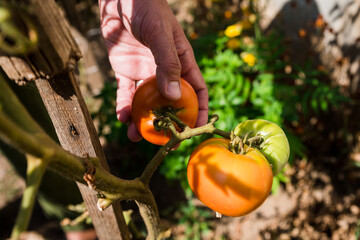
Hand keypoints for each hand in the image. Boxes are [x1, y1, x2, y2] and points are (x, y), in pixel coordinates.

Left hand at [99, 0, 208, 140]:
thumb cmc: (145, 7)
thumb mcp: (160, 34)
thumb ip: (168, 63)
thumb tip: (174, 96)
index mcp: (182, 61)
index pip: (197, 90)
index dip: (200, 110)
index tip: (196, 129)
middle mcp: (165, 70)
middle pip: (171, 102)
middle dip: (168, 122)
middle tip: (163, 142)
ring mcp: (145, 72)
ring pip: (147, 102)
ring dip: (142, 119)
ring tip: (135, 136)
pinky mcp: (125, 70)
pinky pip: (125, 92)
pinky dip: (124, 105)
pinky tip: (122, 118)